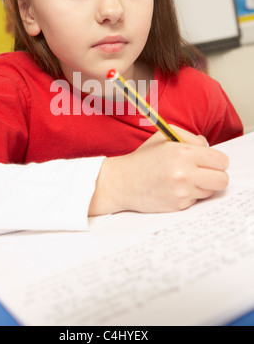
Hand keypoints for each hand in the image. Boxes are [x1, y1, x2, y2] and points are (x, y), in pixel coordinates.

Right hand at [90, 126, 228, 214]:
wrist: (122, 182)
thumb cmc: (143, 157)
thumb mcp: (164, 137)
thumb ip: (190, 137)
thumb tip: (207, 147)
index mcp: (183, 153)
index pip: (221, 161)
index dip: (217, 160)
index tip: (209, 161)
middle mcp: (184, 173)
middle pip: (222, 180)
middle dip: (216, 175)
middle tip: (204, 172)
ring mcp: (181, 191)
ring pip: (211, 191)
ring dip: (203, 185)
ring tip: (184, 179)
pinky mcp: (178, 205)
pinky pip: (197, 200)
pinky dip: (190, 194)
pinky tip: (175, 187)